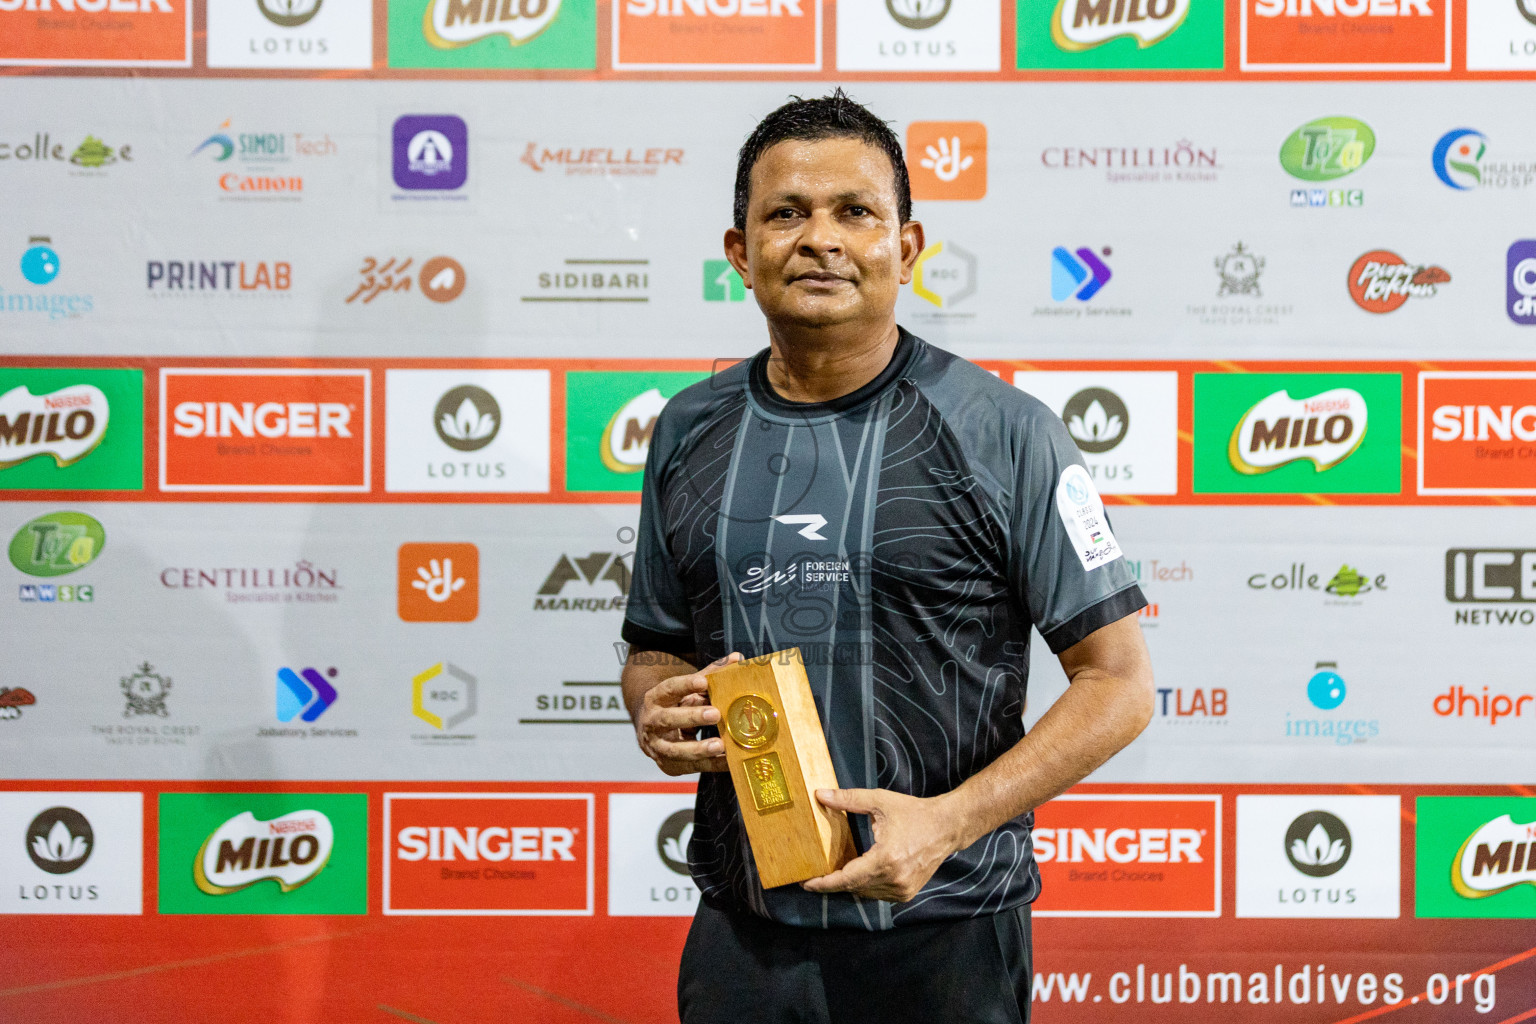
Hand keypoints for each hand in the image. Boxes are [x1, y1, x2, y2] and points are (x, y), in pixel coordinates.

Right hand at [634, 653, 741, 775]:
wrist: (650, 732)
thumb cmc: (675, 705)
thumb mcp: (687, 689)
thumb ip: (710, 674)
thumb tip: (737, 658)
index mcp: (656, 698)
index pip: (669, 688)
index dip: (685, 684)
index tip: (704, 681)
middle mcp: (652, 722)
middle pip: (668, 719)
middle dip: (692, 717)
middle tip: (716, 714)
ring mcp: (657, 746)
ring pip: (674, 750)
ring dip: (698, 749)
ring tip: (720, 745)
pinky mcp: (668, 766)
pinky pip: (690, 767)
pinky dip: (710, 764)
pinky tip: (727, 760)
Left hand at [800, 788, 963, 902]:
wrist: (947, 826)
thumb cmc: (913, 812)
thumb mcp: (879, 801)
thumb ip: (848, 799)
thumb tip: (820, 794)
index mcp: (885, 858)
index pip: (846, 879)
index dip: (823, 883)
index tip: (805, 883)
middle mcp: (894, 879)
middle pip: (853, 887)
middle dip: (832, 883)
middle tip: (813, 876)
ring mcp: (902, 889)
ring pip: (865, 893)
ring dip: (850, 885)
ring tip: (834, 873)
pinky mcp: (907, 893)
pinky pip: (878, 894)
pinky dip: (866, 886)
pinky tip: (858, 874)